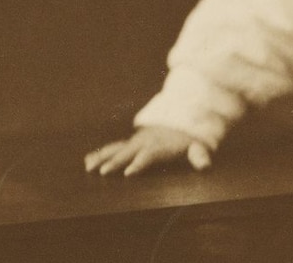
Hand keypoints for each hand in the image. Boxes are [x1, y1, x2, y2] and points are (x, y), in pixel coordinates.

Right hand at [84, 126, 211, 176]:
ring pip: (117, 149)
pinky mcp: (130, 143)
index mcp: (159, 145)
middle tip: (104, 172)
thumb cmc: (188, 139)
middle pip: (128, 152)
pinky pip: (113, 147)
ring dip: (103, 157)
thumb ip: (199, 154)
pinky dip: (100, 153)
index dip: (140, 163)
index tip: (130, 172)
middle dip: (116, 161)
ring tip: (89, 167)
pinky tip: (88, 160)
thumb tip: (205, 164)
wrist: (180, 120)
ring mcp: (135, 142)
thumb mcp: (197, 145)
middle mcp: (144, 142)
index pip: (149, 155)